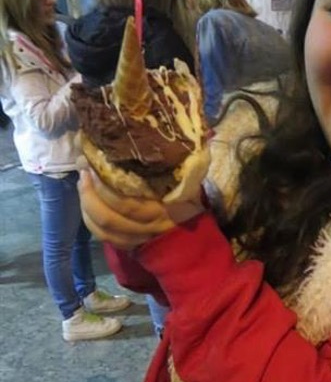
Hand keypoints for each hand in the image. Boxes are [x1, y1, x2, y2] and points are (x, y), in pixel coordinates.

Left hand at [78, 168, 203, 248]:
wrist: (197, 230)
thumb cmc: (190, 198)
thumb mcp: (187, 181)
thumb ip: (173, 167)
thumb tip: (153, 136)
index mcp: (162, 211)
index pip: (128, 205)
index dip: (105, 187)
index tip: (96, 163)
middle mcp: (148, 228)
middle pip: (110, 218)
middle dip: (90, 194)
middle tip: (84, 171)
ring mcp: (138, 239)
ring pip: (104, 229)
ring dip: (87, 205)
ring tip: (83, 183)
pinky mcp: (130, 245)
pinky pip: (105, 237)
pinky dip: (90, 220)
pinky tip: (86, 203)